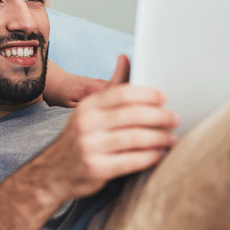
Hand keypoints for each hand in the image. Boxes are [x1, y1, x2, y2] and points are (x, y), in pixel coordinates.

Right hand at [34, 55, 178, 200]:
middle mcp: (87, 124)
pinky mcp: (96, 169)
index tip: (164, 98)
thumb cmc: (82, 138)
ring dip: (159, 138)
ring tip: (171, 139)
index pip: (122, 93)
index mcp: (88, 106)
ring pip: (135, 138)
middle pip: (132, 115)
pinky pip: (131, 161)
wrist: (54, 172)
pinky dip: (150, 157)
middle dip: (159, 116)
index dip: (147, 94)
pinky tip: (160, 154)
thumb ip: (112, 88)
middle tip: (174, 119)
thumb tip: (125, 58)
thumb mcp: (91, 110)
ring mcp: (90, 147)